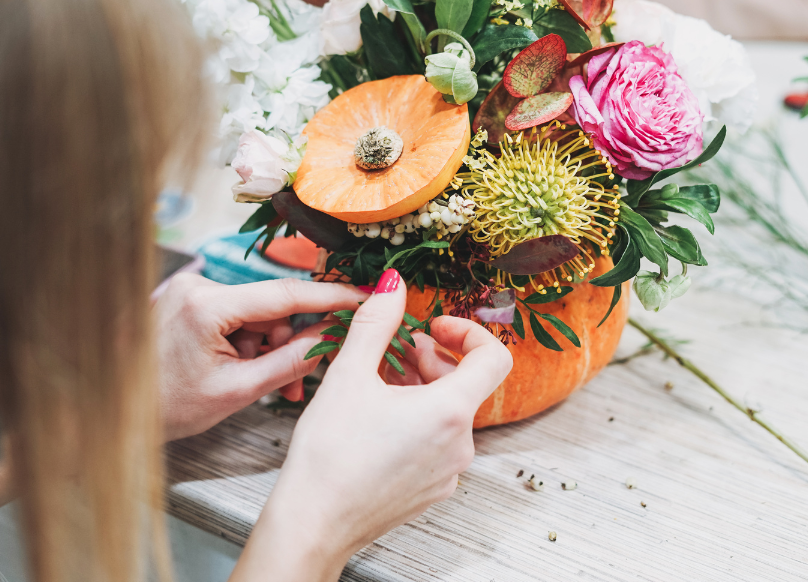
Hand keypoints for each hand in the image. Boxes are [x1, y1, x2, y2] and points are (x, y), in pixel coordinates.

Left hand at [155, 273, 368, 440]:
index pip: (284, 293)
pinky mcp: (192, 298)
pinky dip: (252, 342)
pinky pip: (240, 316)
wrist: (115, 410)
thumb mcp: (238, 391)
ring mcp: (193, 289)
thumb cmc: (167, 406)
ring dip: (271, 347)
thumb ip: (291, 361)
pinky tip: (249, 370)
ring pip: (259, 314)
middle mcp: (199, 286)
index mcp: (207, 305)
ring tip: (268, 385)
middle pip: (272, 306)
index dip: (330, 296)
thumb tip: (331, 338)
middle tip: (300, 382)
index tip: (362, 297)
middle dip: (291, 342)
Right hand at [231, 269, 512, 581]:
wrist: (312, 524)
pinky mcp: (432, 490)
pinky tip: (378, 419)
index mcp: (450, 412)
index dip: (468, 332)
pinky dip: (417, 421)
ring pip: (449, 414)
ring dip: (422, 389)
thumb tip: (394, 283)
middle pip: (467, 385)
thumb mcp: (349, 374)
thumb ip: (376, 322)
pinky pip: (438, 443)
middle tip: (397, 352)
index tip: (434, 328)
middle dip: (434, 359)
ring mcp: (449, 472)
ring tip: (380, 384)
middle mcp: (460, 445)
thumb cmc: (329, 455)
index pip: (494, 357)